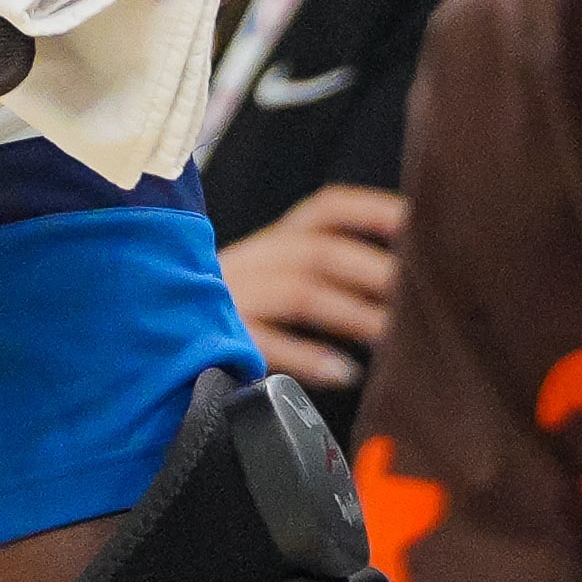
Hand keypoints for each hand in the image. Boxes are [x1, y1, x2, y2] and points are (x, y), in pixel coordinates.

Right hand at [218, 182, 405, 391]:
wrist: (161, 328)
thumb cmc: (241, 309)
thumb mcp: (280, 278)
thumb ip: (329, 274)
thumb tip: (407, 284)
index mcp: (277, 240)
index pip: (329, 209)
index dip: (375, 211)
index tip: (419, 223)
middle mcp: (257, 258)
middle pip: (319, 251)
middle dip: (374, 270)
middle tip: (420, 294)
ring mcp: (234, 295)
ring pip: (299, 293)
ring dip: (351, 312)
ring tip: (392, 335)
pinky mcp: (217, 336)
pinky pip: (266, 343)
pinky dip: (307, 357)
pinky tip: (344, 372)